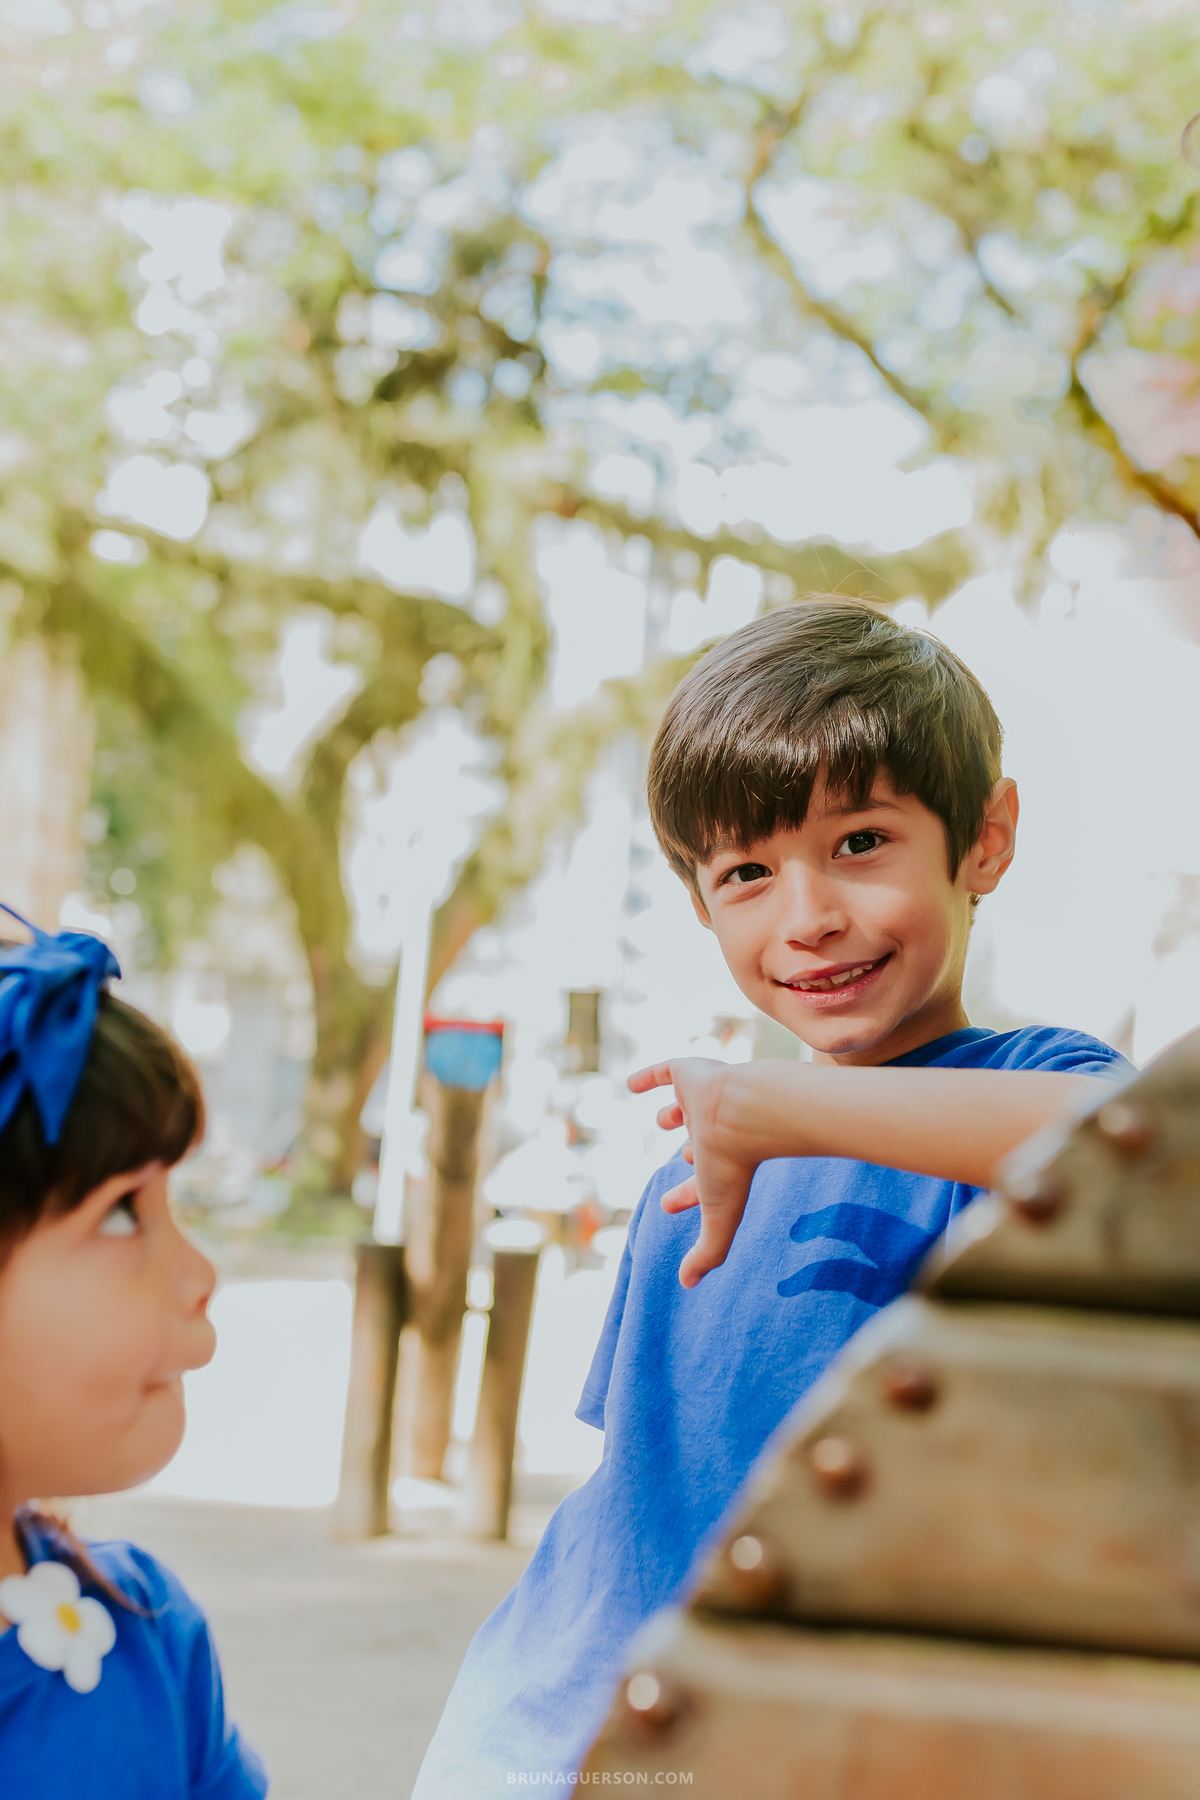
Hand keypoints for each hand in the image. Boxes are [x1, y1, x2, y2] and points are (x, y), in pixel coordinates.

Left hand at [627, 1057, 755, 1288]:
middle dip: (689, 1154)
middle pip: (697, 1144)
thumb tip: (688, 1284)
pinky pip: (666, 1071)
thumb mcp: (718, 1216)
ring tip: (663, 1119)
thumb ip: (708, 1252)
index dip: (685, 1196)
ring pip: (688, 1108)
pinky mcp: (690, 1072)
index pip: (701, 1182)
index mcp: (721, 1161)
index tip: (667, 1205)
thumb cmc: (733, 1165)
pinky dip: (648, 1077)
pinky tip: (631, 1084)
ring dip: (675, 1114)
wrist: (746, 1111)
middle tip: (681, 1160)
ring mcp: (703, 1100)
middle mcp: (714, 1130)